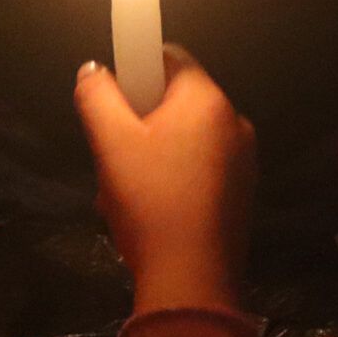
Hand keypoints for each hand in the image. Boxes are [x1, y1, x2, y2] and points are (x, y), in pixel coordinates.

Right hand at [75, 45, 256, 313]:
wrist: (191, 281)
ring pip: (184, 140)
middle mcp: (234, 122)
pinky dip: (173, 180)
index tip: (114, 103)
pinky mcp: (241, 195)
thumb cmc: (151, 202)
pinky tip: (150, 214)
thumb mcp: (110, 144)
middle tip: (114, 157)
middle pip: (175, 102)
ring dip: (151, 157)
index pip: (170, 56)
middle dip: (138, 124)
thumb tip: (94, 69)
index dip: (135, 70)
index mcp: (207, 100)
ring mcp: (243, 161)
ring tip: (126, 194)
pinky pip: (200, 170)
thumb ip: (97, 97)